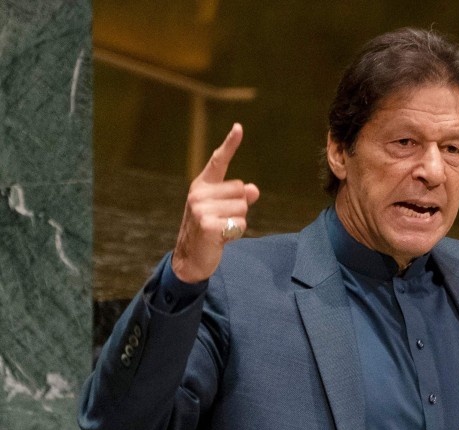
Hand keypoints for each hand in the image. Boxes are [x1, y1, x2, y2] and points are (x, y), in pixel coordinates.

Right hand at [172, 123, 259, 282]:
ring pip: (242, 208)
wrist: (191, 259)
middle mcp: (199, 193)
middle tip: (223, 221)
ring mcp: (201, 209)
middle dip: (240, 208)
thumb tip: (254, 188)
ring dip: (238, 222)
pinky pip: (240, 224)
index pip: (218, 161)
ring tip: (221, 229)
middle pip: (241, 190)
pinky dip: (236, 234)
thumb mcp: (224, 211)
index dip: (230, 144)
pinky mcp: (207, 225)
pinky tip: (221, 239)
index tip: (239, 127)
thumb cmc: (210, 231)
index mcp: (202, 186)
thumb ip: (239, 198)